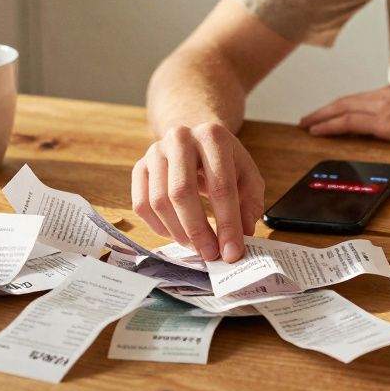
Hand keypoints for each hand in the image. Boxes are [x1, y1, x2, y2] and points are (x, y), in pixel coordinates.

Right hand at [131, 122, 264, 261]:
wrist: (196, 140)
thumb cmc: (224, 162)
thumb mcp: (247, 175)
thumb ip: (250, 203)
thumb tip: (242, 234)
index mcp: (213, 136)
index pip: (220, 185)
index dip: (227, 223)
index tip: (232, 251)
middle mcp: (180, 139)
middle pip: (182, 192)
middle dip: (198, 230)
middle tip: (211, 254)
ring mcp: (156, 152)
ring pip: (159, 201)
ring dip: (178, 232)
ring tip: (197, 246)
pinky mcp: (140, 167)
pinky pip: (142, 204)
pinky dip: (158, 227)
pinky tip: (176, 235)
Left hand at [298, 80, 389, 147]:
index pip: (366, 97)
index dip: (347, 104)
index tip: (336, 110)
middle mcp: (389, 93)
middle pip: (348, 99)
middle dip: (327, 109)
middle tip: (310, 117)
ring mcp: (385, 105)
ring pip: (342, 108)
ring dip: (321, 116)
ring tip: (306, 124)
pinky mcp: (384, 121)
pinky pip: (347, 121)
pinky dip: (329, 125)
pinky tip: (317, 131)